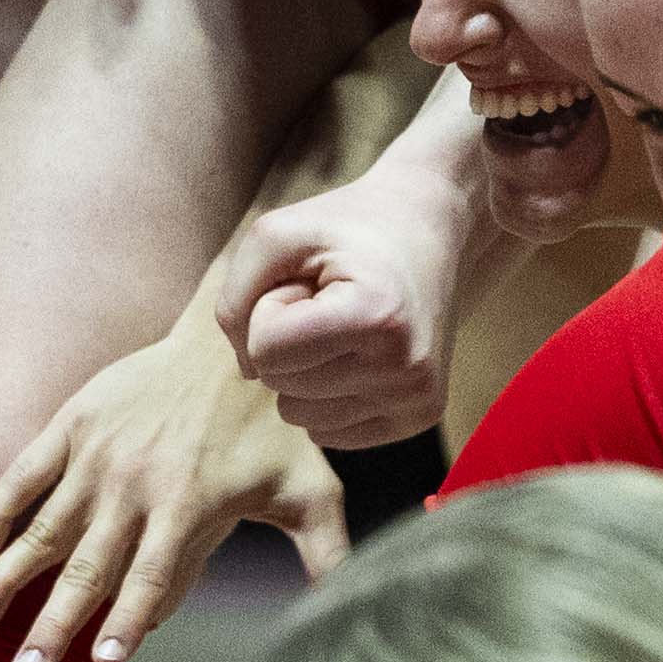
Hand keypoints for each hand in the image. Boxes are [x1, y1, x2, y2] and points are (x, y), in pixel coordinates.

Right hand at [0, 322, 347, 661]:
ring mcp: (99, 455)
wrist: (234, 341)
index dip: (127, 621)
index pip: (152, 578)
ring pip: (43, 528)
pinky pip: (25, 474)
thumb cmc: (277, 428)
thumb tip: (356, 611)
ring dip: (7, 579)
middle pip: (87, 567)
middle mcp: (137, 486)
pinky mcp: (74, 423)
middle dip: (53, 624)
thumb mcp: (311, 492)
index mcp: (189, 507)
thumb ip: (328, 556)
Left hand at [211, 173, 461, 443]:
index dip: (269, 310)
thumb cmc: (344, 227)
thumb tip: (250, 374)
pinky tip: (357, 353)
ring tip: (343, 324)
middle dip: (287, 339)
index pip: (265, 353)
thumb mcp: (274, 235)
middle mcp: (405, 368)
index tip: (309, 281)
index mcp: (376, 316)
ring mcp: (416, 400)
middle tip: (329, 299)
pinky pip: (328, 434)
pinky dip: (325, 395)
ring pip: (299, 418)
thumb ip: (234, 300)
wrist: (428, 227)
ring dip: (304, 370)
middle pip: (280, 387)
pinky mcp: (419, 418)